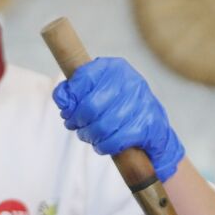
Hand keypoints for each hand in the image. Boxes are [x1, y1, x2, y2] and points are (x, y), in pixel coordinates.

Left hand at [52, 57, 185, 181]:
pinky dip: (104, 146)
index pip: (82, 78)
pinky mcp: (148, 126)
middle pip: (90, 105)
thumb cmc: (119, 107)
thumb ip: (75, 91)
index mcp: (115, 68)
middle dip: (77, 121)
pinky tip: (102, 145)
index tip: (67, 111)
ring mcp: (142, 104)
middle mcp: (131, 81)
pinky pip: (116, 140)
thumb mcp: (97, 91)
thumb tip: (62, 98)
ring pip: (102, 126)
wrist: (153, 127)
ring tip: (87, 136)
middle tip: (75, 126)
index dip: (70, 98)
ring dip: (89, 135)